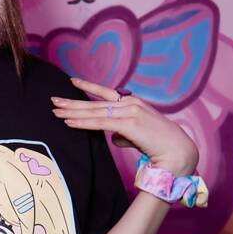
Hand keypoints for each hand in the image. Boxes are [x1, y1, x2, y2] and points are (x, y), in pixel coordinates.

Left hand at [51, 78, 198, 175]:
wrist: (178, 152)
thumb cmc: (160, 145)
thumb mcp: (139, 135)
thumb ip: (125, 134)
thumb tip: (114, 137)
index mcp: (134, 103)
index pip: (106, 93)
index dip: (89, 87)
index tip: (73, 81)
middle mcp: (130, 104)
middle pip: (95, 103)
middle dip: (73, 102)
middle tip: (54, 100)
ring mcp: (129, 112)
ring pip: (94, 112)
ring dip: (73, 112)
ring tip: (56, 111)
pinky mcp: (128, 124)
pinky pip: (100, 123)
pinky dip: (83, 123)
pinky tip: (69, 122)